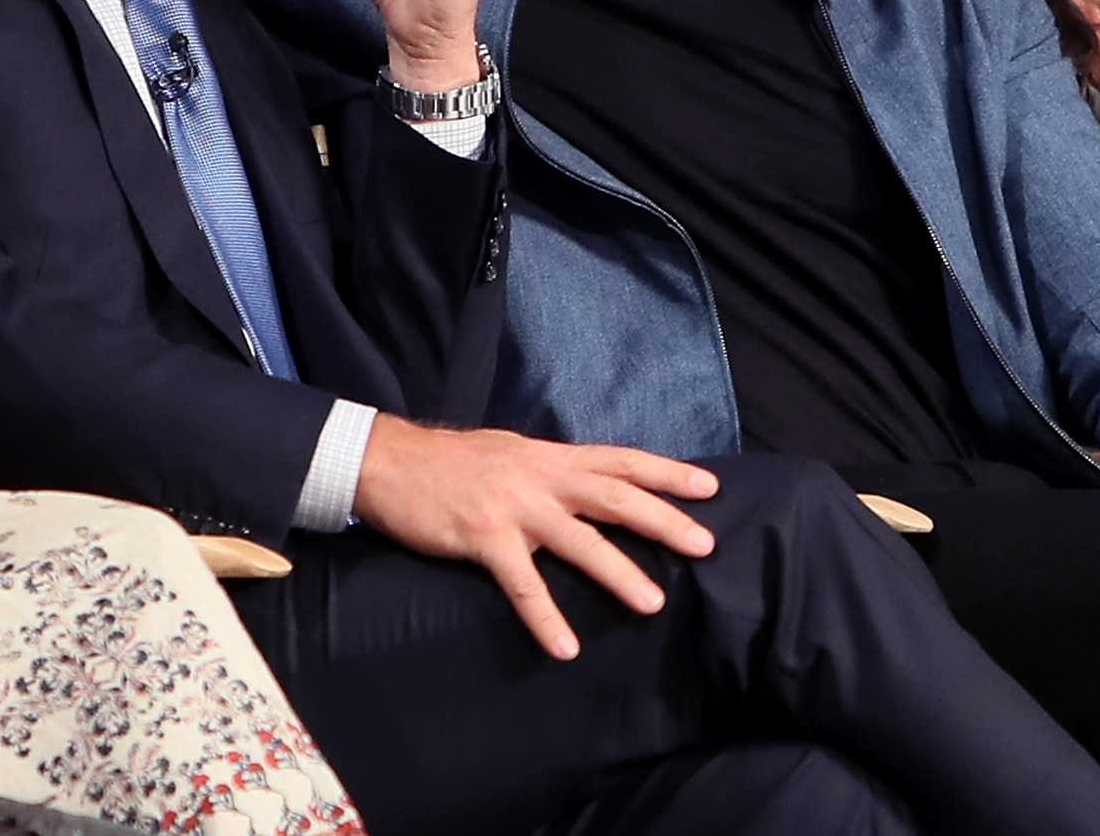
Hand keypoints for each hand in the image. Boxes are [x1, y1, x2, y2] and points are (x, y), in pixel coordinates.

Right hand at [351, 417, 718, 659]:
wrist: (390, 461)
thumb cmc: (451, 461)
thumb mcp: (511, 452)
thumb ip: (549, 470)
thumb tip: (586, 486)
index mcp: (550, 456)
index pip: (620, 459)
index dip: (666, 472)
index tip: (709, 486)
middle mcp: (541, 477)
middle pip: (615, 496)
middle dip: (664, 520)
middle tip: (705, 545)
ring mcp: (514, 507)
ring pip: (580, 541)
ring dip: (619, 572)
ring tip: (653, 603)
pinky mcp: (484, 537)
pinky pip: (522, 584)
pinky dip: (545, 617)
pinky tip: (565, 647)